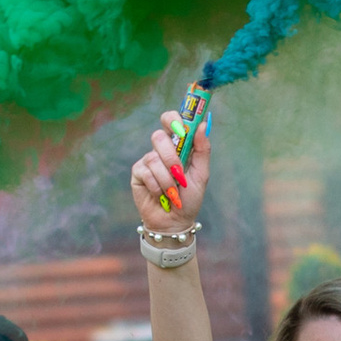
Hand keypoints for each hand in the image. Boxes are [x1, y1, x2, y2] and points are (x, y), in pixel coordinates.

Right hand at [132, 107, 211, 231]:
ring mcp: (147, 161)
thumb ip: (202, 149)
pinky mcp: (137, 173)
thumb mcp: (201, 174)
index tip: (181, 129)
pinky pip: (146, 173)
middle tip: (179, 172)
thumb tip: (203, 124)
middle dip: (171, 156)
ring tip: (173, 192)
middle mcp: (160, 150)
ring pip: (154, 159)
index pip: (170, 120)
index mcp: (177, 145)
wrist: (175, 221)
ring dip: (167, 180)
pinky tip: (161, 195)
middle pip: (158, 136)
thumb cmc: (189, 197)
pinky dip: (158, 187)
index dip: (173, 119)